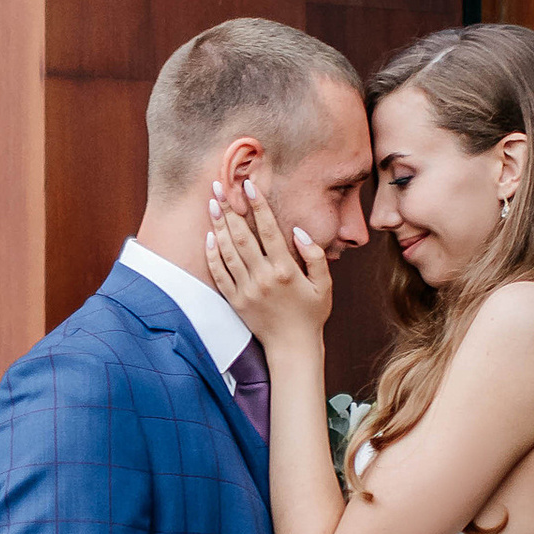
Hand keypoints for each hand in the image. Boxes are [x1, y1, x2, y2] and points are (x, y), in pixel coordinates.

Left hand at [202, 176, 333, 348]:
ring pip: (228, 252)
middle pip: (242, 236)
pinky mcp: (235, 301)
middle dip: (230, 208)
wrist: (292, 347)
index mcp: (285, 270)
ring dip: (218, 226)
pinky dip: (212, 255)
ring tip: (212, 204)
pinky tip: (209, 237)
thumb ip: (315, 256)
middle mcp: (263, 278)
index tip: (248, 186)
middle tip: (219, 186)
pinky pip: (219, 274)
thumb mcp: (324, 285)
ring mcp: (246, 290)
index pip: (269, 230)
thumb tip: (298, 231)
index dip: (257, 206)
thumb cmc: (311, 314)